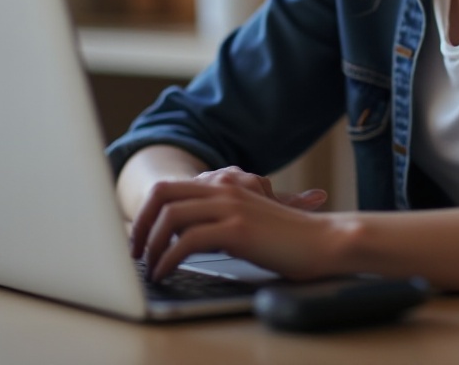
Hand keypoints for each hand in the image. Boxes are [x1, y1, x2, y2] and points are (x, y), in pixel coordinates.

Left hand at [130, 167, 333, 281]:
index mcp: (225, 185)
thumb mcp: (247, 224)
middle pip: (162, 194)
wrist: (323, 240)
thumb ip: (220, 223)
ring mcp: (230, 206)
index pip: (169, 188)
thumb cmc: (288, 240)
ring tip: (148, 267)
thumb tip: (189, 239)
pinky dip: (168, 259)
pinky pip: (186, 241)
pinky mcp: (236, 229)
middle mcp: (224, 188)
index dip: (147, 212)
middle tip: (134, 253)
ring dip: (150, 244)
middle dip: (140, 224)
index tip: (139, 239)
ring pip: (170, 215)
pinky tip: (166, 273)